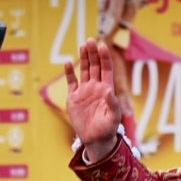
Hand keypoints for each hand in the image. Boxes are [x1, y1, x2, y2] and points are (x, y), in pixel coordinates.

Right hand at [65, 38, 121, 160]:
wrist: (95, 140)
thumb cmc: (107, 130)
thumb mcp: (113, 118)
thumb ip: (113, 104)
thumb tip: (108, 90)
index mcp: (106, 90)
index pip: (106, 69)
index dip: (104, 57)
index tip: (102, 46)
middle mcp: (95, 87)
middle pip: (95, 66)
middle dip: (93, 53)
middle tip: (90, 40)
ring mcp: (84, 91)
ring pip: (84, 71)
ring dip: (83, 58)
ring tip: (82, 45)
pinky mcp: (74, 98)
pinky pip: (71, 82)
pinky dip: (69, 73)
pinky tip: (68, 62)